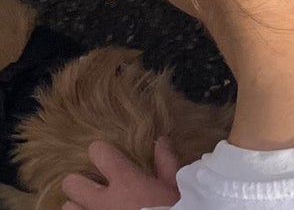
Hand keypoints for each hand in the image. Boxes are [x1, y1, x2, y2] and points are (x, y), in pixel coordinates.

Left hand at [61, 138, 180, 209]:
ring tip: (90, 207)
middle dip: (79, 182)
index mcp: (125, 181)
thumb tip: (161, 141)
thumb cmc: (171, 209)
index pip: (99, 153)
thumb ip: (166, 162)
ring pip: (69, 207)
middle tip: (91, 185)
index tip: (103, 153)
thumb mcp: (174, 186)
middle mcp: (103, 200)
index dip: (99, 151)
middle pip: (72, 183)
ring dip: (78, 205)